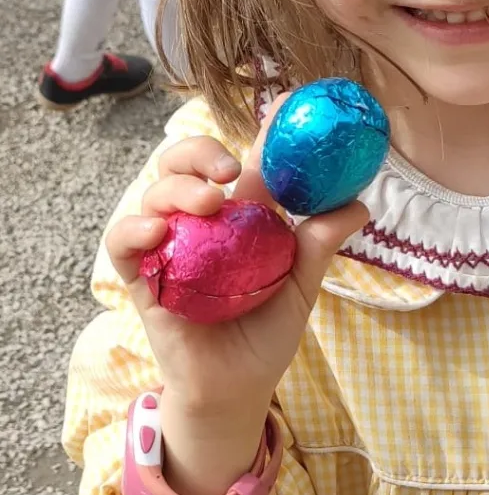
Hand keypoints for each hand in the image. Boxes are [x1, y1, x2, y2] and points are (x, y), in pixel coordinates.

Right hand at [106, 98, 366, 433]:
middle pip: (186, 163)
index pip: (248, 162)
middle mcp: (202, 223)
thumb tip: (358, 203)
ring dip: (178, 187)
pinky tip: (158, 231)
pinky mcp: (143, 277)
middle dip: (201, 151)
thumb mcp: (300, 288)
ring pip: (156, 193)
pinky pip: (123, 242)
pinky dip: (134, 228)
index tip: (285, 104)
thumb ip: (319, 244)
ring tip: (208, 202)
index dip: (262, 130)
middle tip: (230, 169)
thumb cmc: (264, 336)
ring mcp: (168, 246)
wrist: (236, 390)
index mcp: (243, 217)